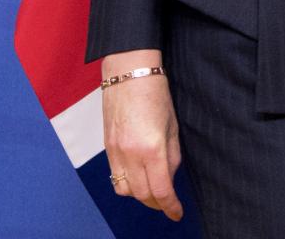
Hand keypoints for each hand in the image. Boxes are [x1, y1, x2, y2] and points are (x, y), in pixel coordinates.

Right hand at [102, 50, 182, 221]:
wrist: (128, 72)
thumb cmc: (155, 93)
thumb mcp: (173, 126)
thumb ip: (172, 156)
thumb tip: (170, 177)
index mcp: (151, 148)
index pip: (161, 190)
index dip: (171, 207)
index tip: (178, 213)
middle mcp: (130, 154)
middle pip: (142, 195)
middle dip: (158, 203)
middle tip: (169, 203)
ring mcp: (114, 151)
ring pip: (125, 191)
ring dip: (141, 196)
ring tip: (154, 190)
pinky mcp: (106, 147)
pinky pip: (114, 177)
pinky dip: (127, 184)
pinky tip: (138, 178)